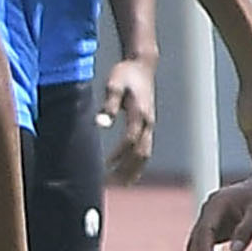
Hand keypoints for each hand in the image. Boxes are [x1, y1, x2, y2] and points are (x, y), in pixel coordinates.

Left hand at [98, 54, 157, 183]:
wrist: (142, 65)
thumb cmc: (125, 74)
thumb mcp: (113, 85)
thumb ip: (109, 104)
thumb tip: (100, 123)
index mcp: (140, 114)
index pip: (129, 141)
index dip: (118, 156)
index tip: (105, 167)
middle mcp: (148, 122)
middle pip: (141, 153)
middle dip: (127, 170)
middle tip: (110, 184)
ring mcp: (150, 124)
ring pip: (146, 153)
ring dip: (134, 170)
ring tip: (121, 185)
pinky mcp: (148, 125)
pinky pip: (146, 148)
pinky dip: (138, 163)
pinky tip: (128, 172)